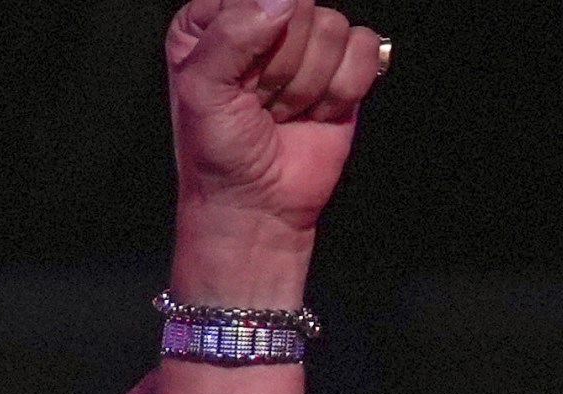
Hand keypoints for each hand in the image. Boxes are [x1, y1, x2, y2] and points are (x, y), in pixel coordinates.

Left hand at [168, 0, 383, 234]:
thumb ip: (230, 35)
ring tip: (280, 111)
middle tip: (257, 99)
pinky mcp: (342, 65)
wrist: (257, 204)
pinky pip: (363, 48)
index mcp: (211, 21)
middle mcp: (259, 23)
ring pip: (333, 27)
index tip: (235, 77)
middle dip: (280, 64)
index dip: (250, 35)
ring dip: (306, 85)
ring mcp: (304, 42)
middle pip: (299, 4)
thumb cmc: (218, 154)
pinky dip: (340, 91)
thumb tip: (282, 0)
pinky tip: (312, 113)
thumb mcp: (199, 90)